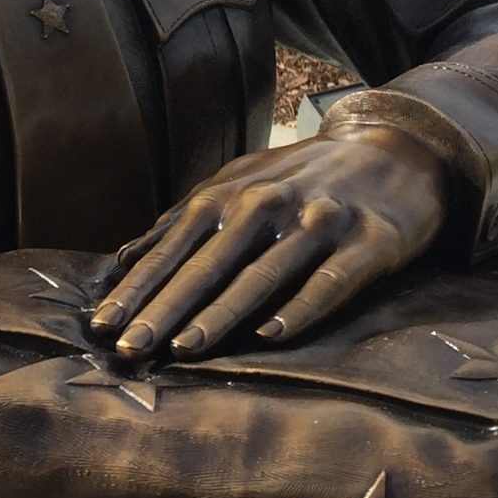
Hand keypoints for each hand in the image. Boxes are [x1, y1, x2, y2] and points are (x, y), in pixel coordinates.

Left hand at [88, 126, 449, 361]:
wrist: (395, 148)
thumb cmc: (302, 177)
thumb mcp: (238, 183)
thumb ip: (183, 221)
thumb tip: (123, 259)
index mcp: (231, 195)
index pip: (173, 249)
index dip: (137, 289)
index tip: (102, 327)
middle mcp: (268, 204)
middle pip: (208, 265)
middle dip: (165, 309)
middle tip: (129, 350)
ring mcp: (319, 221)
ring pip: (262, 274)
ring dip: (222, 314)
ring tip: (185, 348)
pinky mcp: (369, 241)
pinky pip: (331, 280)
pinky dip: (301, 307)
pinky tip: (273, 335)